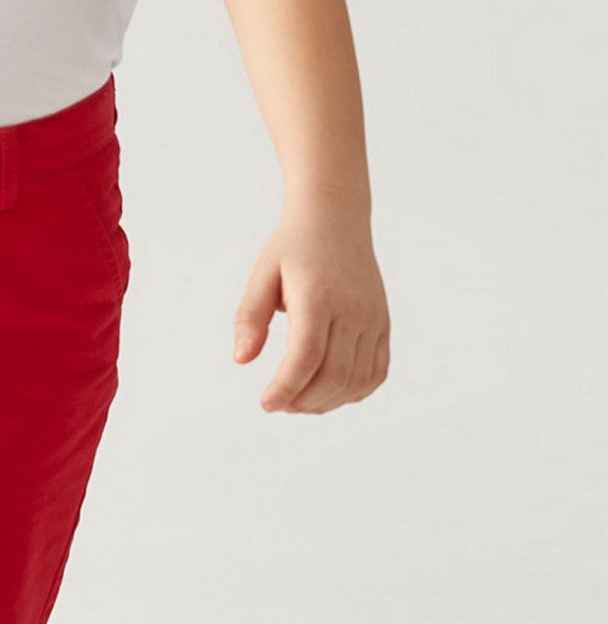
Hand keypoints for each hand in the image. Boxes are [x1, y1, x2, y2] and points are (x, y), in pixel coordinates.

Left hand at [234, 210, 389, 412]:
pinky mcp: (383, 324)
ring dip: (328, 402)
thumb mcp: (262, 275)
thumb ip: (249, 317)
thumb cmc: (293, 248)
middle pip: (333, 375)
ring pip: (357, 380)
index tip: (266, 404)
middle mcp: (352, 310)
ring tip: (299, 402)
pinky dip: (354, 391)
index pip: (305, 357)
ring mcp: (373, 319)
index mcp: (318, 297)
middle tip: (279, 403)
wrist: (336, 219)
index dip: (286, 387)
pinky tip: (329, 393)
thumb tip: (241, 360)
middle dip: (303, 400)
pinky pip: (377, 372)